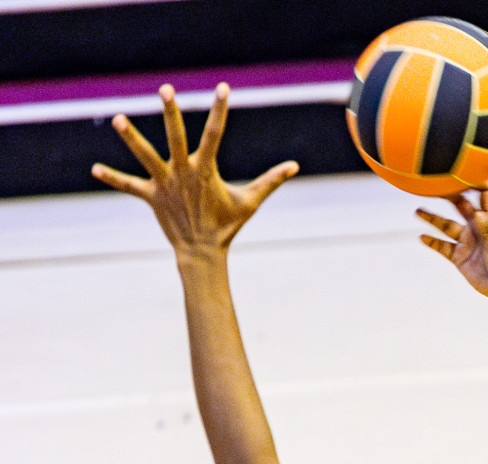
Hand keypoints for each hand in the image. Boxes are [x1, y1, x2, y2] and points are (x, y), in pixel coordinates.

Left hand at [91, 84, 297, 258]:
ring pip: (145, 157)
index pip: (214, 134)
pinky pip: (129, 186)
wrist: (203, 251)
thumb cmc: (228, 226)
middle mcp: (183, 173)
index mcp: (206, 171)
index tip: (222, 88)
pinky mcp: (151, 197)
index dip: (219, 110)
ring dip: (131, 138)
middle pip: (176, 138)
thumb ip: (271, 181)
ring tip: (117, 118)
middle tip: (165, 89)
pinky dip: (112, 178)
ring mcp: (165, 184)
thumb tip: (294, 166)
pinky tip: (94, 169)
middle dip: (171, 113)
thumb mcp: (251, 202)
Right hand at [417, 190, 487, 297]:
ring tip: (418, 211)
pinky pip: (442, 246)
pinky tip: (422, 237)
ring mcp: (466, 242)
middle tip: (432, 186)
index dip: (476, 184)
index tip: (463, 173)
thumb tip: (478, 213)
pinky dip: (432, 242)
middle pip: (460, 207)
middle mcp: (476, 228)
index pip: (483, 196)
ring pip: (446, 226)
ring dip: (432, 218)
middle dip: (448, 196)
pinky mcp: (458, 257)